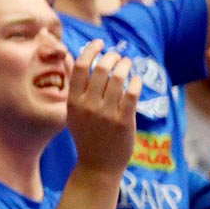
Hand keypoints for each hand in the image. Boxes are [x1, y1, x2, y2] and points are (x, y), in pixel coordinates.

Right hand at [65, 40, 138, 178]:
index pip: (80, 67)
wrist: (97, 165)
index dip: (90, 50)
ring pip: (118, 79)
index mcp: (72, 102)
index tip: (99, 42)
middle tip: (117, 55)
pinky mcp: (124, 121)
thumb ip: (76, 92)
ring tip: (128, 63)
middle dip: (111, 57)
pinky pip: (132, 93)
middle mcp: (88, 106)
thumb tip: (82, 63)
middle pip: (100, 69)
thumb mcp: (73, 114)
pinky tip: (136, 79)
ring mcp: (106, 113)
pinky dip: (136, 82)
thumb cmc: (86, 136)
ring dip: (125, 66)